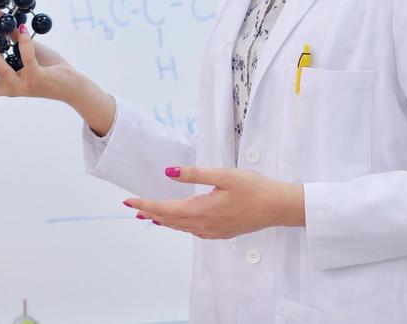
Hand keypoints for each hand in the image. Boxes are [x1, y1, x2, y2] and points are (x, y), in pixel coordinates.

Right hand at [0, 25, 116, 134]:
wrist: (73, 85)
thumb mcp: (24, 50)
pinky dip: (23, 43)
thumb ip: (9, 35)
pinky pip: (27, 61)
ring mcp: (22, 86)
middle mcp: (8, 89)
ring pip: (0, 74)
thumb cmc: (47, 68)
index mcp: (0, 84)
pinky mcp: (38, 79)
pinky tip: (22, 28)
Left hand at [124, 166, 304, 239]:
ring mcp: (213, 231)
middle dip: (150, 213)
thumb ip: (194, 174)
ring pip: (181, 227)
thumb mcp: (223, 175)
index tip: (129, 200)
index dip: (145, 205)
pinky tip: (177, 221)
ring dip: (163, 220)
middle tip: (133, 207)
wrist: (278, 207)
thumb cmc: (253, 188)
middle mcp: (204, 225)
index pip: (165, 210)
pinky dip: (179, 225)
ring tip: (148, 215)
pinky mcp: (221, 233)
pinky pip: (193, 231)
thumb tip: (168, 172)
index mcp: (202, 210)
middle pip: (170, 221)